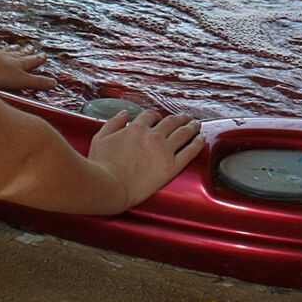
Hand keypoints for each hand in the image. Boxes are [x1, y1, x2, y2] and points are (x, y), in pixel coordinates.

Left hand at [0, 42, 55, 91]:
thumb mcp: (21, 81)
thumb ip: (37, 82)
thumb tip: (54, 83)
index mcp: (20, 64)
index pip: (32, 62)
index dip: (38, 60)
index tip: (44, 57)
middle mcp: (10, 58)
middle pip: (21, 55)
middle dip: (28, 53)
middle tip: (32, 49)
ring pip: (8, 52)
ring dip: (14, 50)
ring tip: (17, 47)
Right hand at [87, 109, 204, 211]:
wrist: (109, 187)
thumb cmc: (101, 165)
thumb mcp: (100, 138)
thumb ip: (113, 123)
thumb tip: (124, 113)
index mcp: (136, 128)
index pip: (151, 115)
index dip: (157, 116)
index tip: (160, 119)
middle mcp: (152, 136)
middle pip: (171, 122)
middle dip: (180, 118)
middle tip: (186, 118)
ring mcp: (163, 150)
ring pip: (183, 133)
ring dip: (192, 126)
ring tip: (196, 125)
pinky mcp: (171, 167)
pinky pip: (189, 151)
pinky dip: (197, 143)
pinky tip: (201, 139)